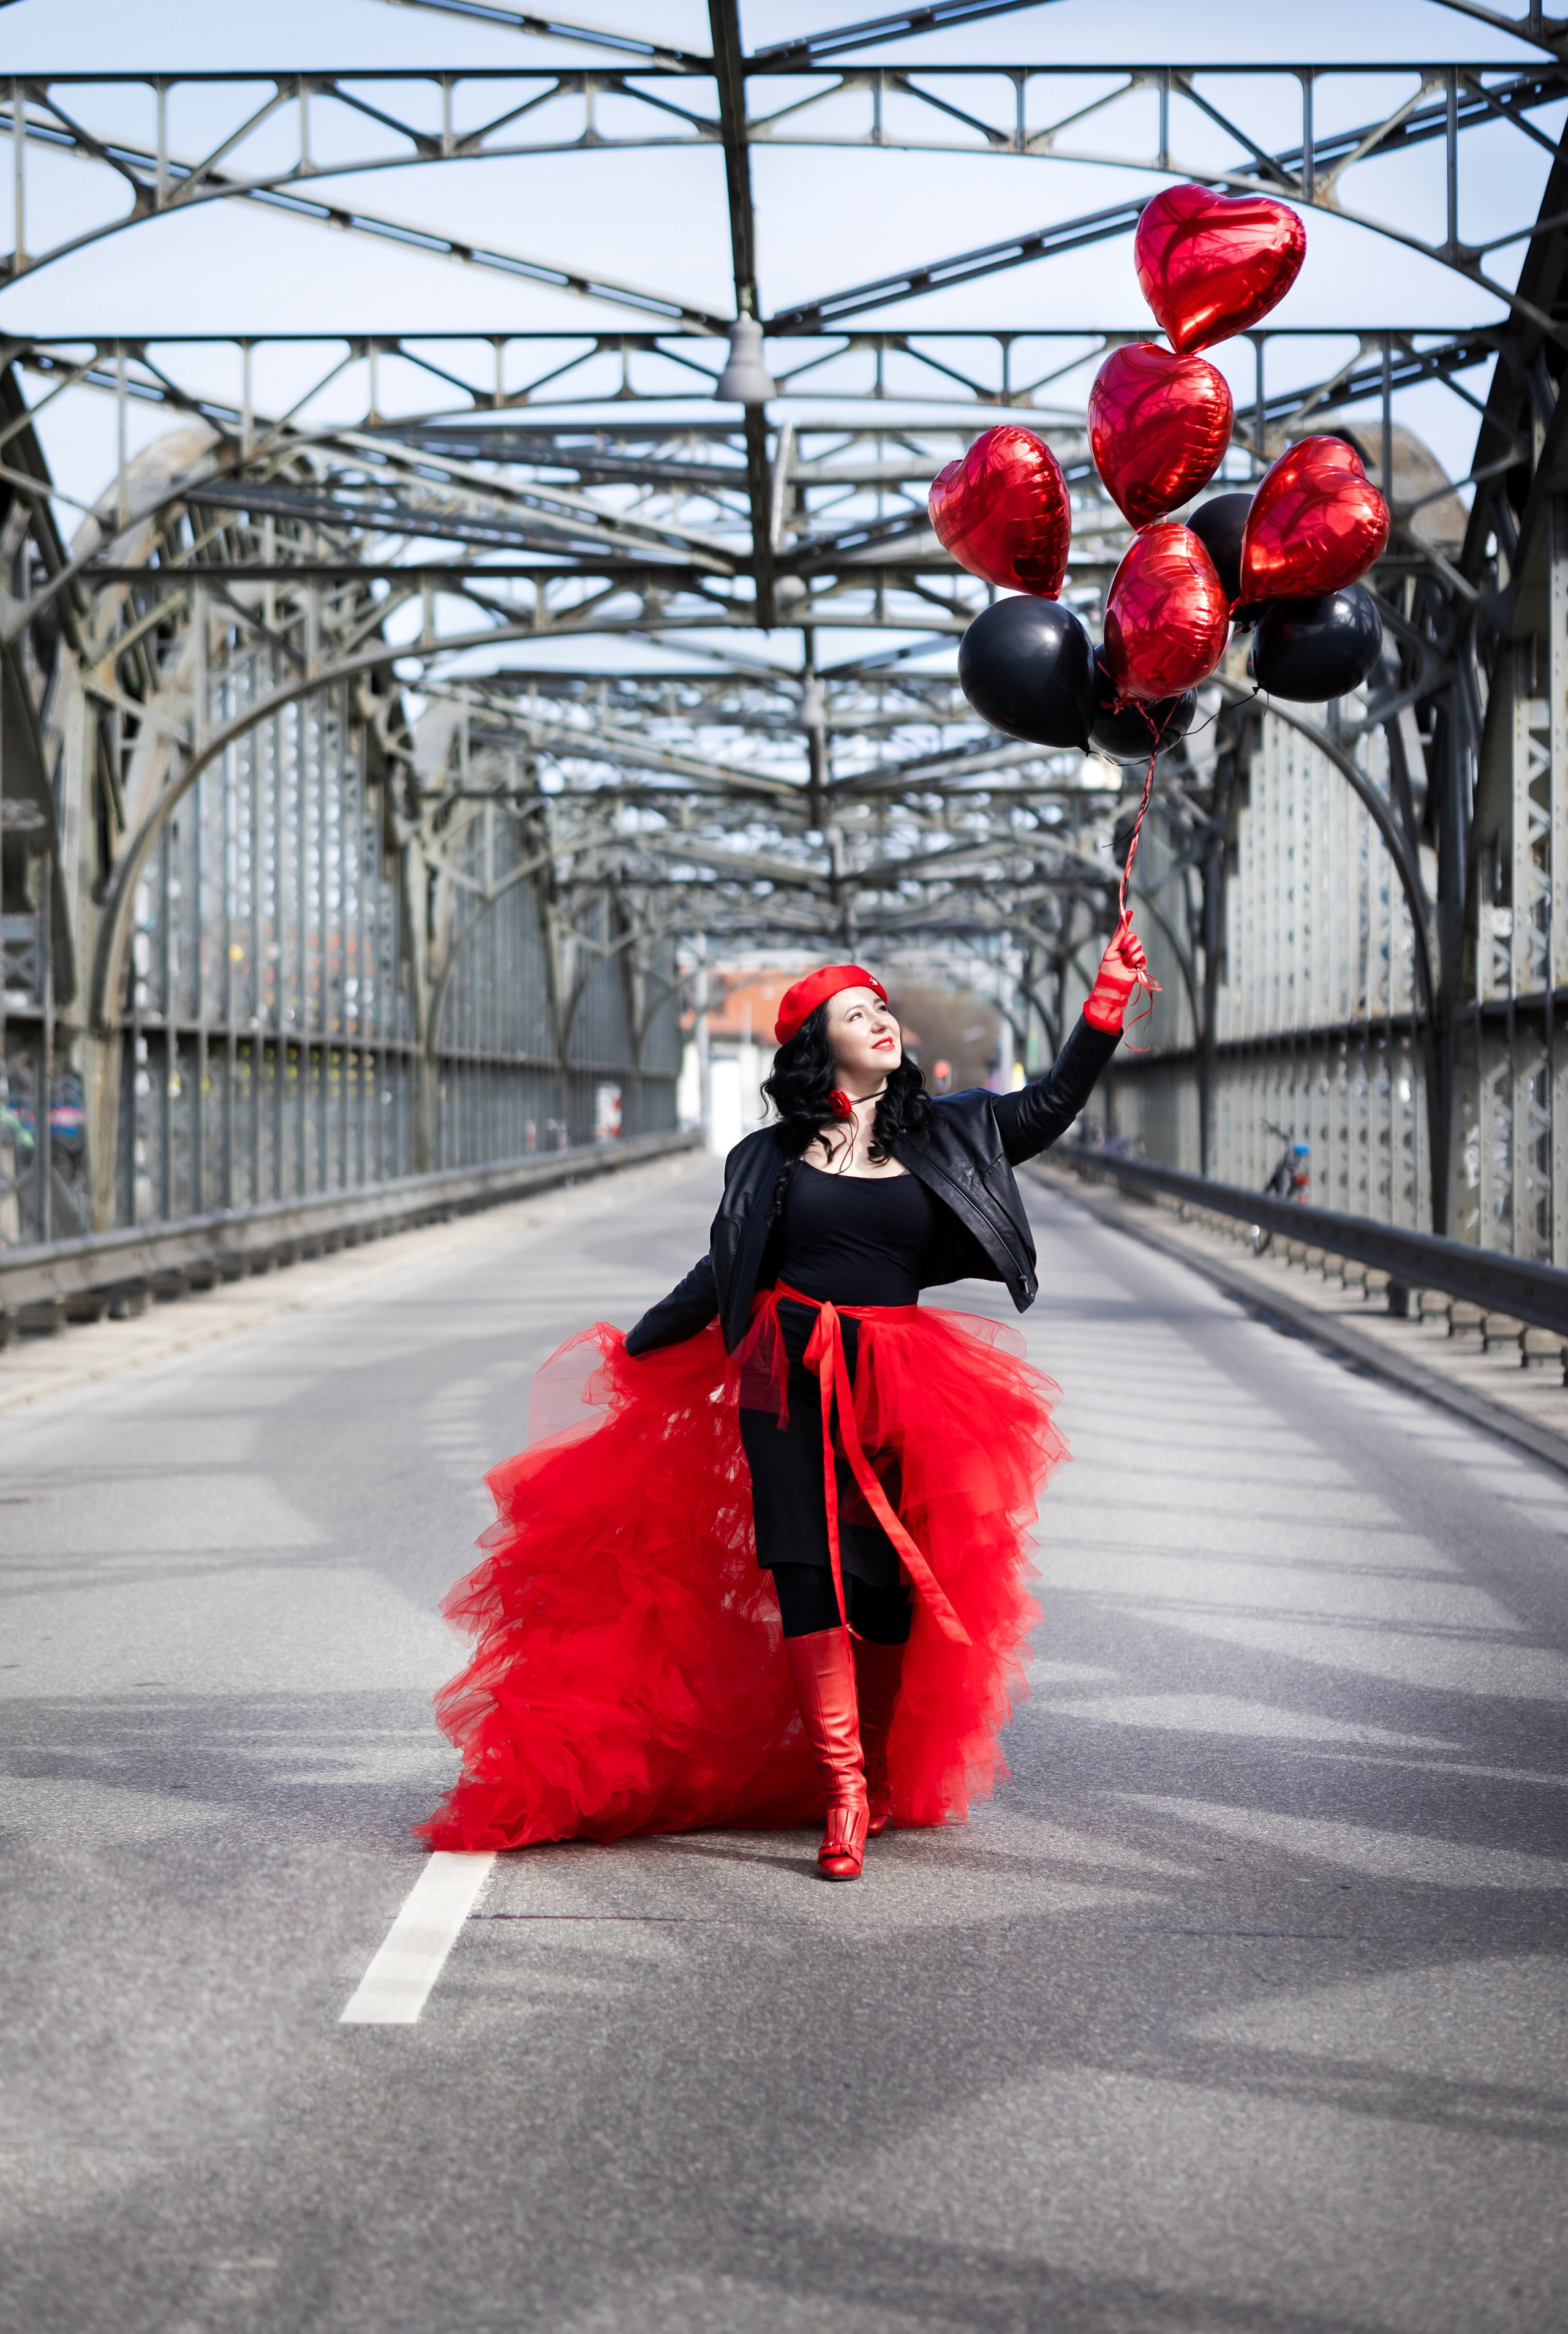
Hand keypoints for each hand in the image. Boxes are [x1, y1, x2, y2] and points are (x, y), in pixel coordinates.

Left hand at [1083, 913, 1157, 1033]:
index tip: (1130, 911)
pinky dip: (1135, 960)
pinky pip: (1141, 955)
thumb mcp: (1110, 951)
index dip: (1127, 920)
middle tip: (1122, 950)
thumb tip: (1121, 922)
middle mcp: (1127, 949)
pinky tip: (1130, 967)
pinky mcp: (1140, 964)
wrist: (1113, 985)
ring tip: (1125, 962)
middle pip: (1133, 936)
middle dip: (1127, 941)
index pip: (1124, 930)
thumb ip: (1117, 937)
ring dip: (1130, 954)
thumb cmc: (1107, 970)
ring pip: (1138, 945)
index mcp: (1118, 944)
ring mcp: (1134, 956)